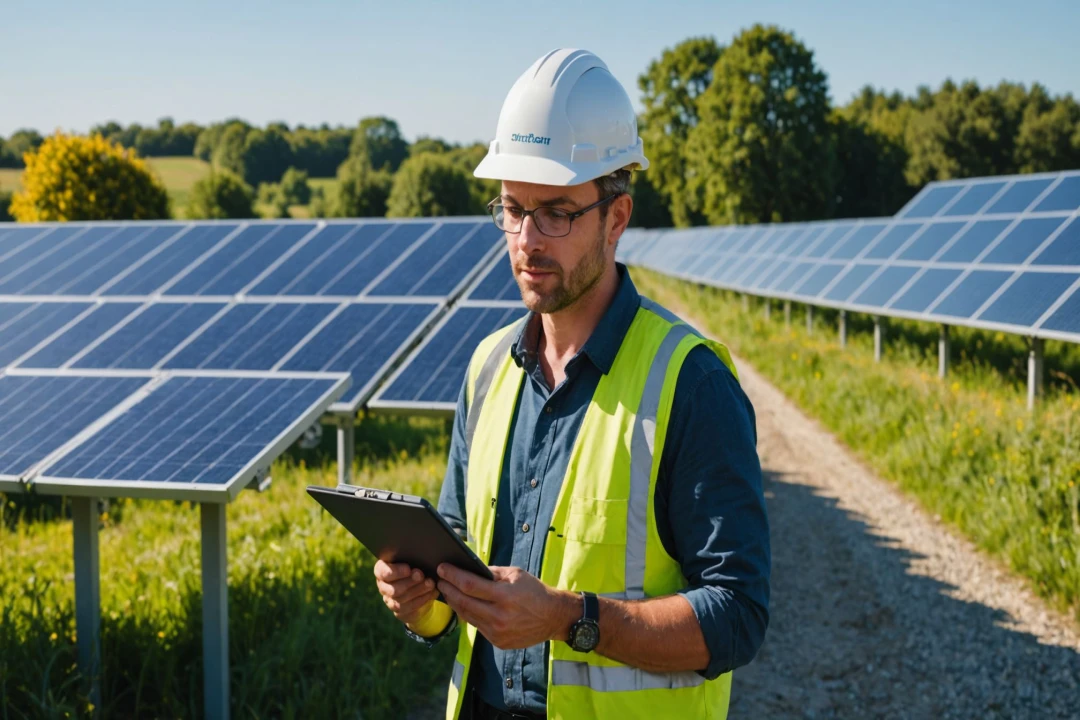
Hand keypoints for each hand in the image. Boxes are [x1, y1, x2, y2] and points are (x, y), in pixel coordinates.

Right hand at [373, 559, 437, 625]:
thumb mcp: (413, 560)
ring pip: (401, 599)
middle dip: (409, 582)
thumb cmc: (416, 566)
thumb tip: (422, 555)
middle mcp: (383, 586)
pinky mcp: (399, 611)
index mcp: (382, 570)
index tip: (408, 569)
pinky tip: (431, 592)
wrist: (420, 587)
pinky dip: (421, 599)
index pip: (382, 572)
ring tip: (430, 583)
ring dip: (418, 590)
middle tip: (421, 575)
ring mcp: (390, 600)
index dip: (395, 572)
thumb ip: (413, 557)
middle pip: (392, 588)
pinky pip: (408, 608)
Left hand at [436, 564, 577, 649]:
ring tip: (447, 592)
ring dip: (455, 603)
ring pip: (467, 616)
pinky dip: (468, 615)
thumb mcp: (515, 575)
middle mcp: (500, 616)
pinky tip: (463, 606)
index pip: (470, 585)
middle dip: (448, 590)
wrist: (553, 617)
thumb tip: (468, 569)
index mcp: (505, 596)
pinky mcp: (498, 641)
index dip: (453, 576)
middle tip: (439, 580)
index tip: (442, 568)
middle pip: (464, 602)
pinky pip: (477, 626)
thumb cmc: (534, 591)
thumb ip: (491, 572)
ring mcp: (498, 632)